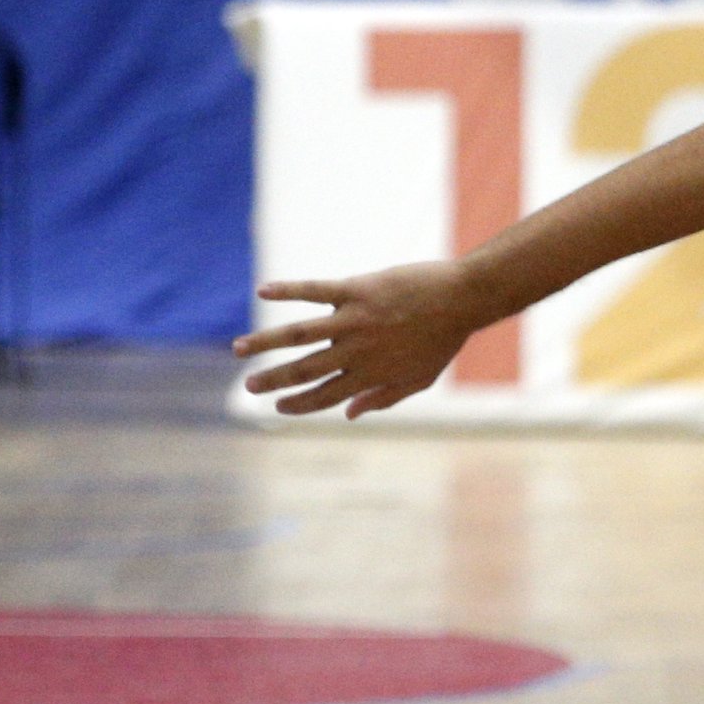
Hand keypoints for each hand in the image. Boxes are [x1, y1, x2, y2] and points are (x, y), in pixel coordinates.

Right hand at [230, 262, 492, 416]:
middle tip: (248, 386)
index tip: (278, 406)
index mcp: (371, 373)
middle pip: (305, 370)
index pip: (325, 395)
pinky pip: (314, 290)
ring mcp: (353, 320)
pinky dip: (287, 290)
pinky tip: (263, 291)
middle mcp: (356, 350)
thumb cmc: (444, 339)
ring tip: (238, 349)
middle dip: (274, 380)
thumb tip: (348, 414)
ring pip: (298, 334)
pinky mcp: (356, 290)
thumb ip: (384, 397)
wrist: (464, 299)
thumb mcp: (420, 378)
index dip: (299, 404)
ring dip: (265, 342)